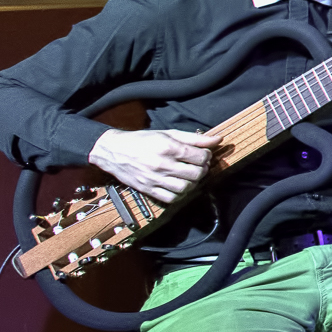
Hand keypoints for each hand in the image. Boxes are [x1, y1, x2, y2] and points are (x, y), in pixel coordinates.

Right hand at [90, 127, 222, 203]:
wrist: (113, 151)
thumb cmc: (142, 140)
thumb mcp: (168, 134)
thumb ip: (194, 138)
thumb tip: (217, 139)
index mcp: (168, 148)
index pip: (200, 157)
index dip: (207, 156)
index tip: (203, 155)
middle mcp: (162, 164)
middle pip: (196, 173)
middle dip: (203, 169)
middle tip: (198, 165)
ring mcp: (155, 179)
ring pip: (186, 188)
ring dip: (193, 182)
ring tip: (189, 175)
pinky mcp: (148, 189)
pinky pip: (171, 198)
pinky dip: (180, 194)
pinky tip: (179, 185)